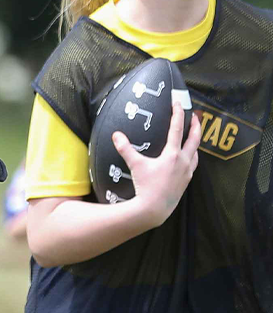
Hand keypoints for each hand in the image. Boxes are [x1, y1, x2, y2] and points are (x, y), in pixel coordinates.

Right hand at [112, 104, 200, 226]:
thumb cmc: (145, 187)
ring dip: (195, 141)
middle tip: (195, 116)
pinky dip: (192, 156)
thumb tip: (116, 135)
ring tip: (192, 136)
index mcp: (173, 154)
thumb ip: (125, 149)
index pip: (177, 129)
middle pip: (195, 139)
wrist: (154, 208)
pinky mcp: (186, 181)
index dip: (177, 113)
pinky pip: (193, 164)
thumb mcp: (135, 165)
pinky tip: (187, 158)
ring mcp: (187, 172)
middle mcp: (183, 161)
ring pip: (196, 152)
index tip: (177, 103)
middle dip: (196, 125)